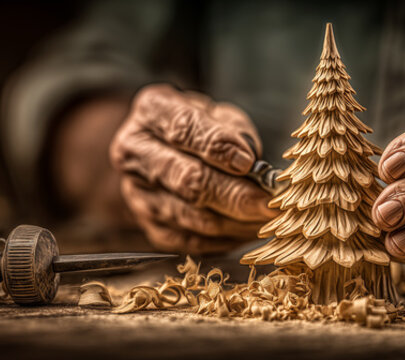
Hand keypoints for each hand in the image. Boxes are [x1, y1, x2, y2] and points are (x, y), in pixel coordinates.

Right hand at [110, 84, 276, 252]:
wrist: (162, 151)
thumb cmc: (197, 127)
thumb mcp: (215, 111)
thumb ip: (233, 131)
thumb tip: (253, 166)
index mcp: (151, 112)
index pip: (183, 130)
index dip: (218, 148)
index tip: (248, 162)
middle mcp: (135, 153)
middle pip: (189, 181)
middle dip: (235, 195)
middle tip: (269, 202)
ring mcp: (138, 194)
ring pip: (193, 217)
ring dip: (236, 222)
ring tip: (267, 219)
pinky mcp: (150, 226)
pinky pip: (192, 241)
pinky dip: (225, 239)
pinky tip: (249, 230)